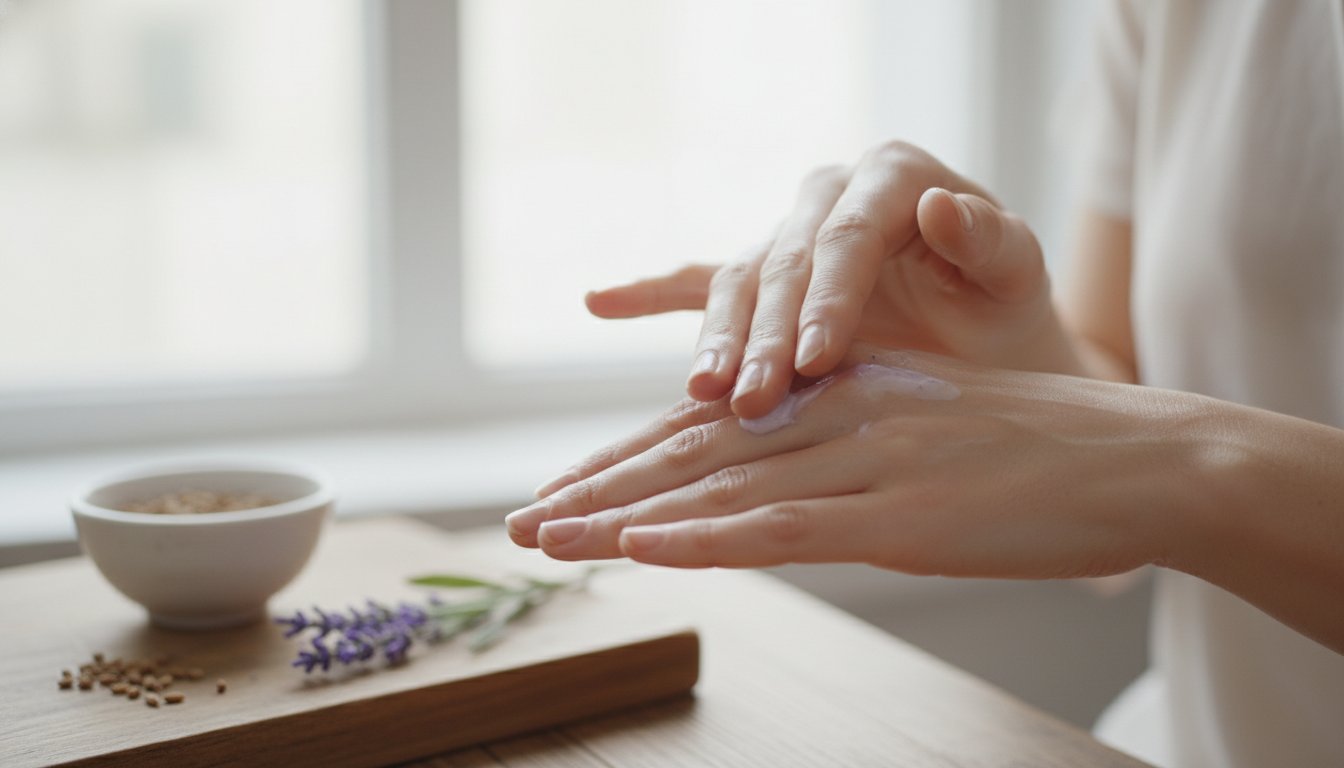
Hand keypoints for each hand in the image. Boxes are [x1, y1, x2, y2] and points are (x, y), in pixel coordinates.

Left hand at [508, 347, 1185, 575]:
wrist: (1140, 458)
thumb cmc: (1034, 453)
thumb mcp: (922, 432)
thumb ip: (848, 444)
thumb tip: (784, 476)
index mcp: (837, 391)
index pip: (709, 429)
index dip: (627, 462)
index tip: (563, 493)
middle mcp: (836, 413)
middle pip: (692, 453)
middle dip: (598, 489)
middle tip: (521, 521)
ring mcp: (866, 461)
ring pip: (720, 488)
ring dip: (621, 515)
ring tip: (544, 536)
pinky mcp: (902, 515)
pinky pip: (785, 525)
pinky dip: (705, 537)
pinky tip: (641, 546)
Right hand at [585, 141, 1076, 420]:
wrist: (986, 343)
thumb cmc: (1005, 311)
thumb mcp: (1016, 277)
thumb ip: (988, 241)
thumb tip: (940, 206)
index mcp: (892, 176)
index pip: (847, 236)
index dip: (827, 297)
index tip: (816, 360)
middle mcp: (830, 195)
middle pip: (782, 262)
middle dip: (763, 335)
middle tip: (749, 398)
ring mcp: (788, 235)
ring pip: (737, 281)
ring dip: (716, 339)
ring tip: (700, 389)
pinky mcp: (762, 276)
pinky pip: (697, 282)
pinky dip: (650, 294)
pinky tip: (601, 303)